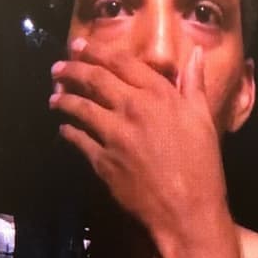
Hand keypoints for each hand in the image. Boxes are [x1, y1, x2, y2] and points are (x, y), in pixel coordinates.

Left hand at [50, 38, 228, 242]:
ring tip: (54, 96)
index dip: (97, 51)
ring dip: (64, 99)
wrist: (186, 212)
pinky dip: (68, 132)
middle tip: (58, 66)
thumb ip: (194, 84)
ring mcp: (115, 135)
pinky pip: (79, 140)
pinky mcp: (103, 161)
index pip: (122, 62)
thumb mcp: (203, 120)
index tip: (80, 45)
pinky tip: (64, 129)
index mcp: (159, 95)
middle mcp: (133, 109)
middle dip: (72, 69)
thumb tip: (196, 53)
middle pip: (95, 80)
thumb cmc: (202, 167)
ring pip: (81, 108)